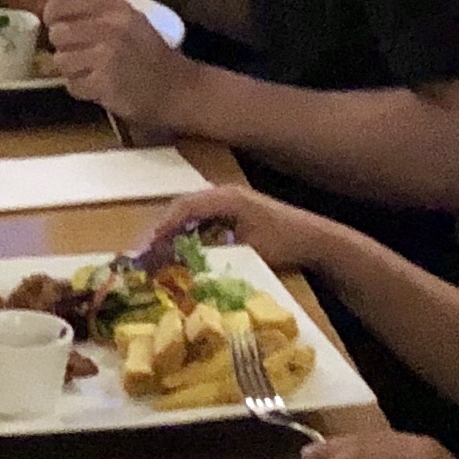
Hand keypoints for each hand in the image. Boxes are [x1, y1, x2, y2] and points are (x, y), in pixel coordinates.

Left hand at [42, 0, 192, 129]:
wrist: (179, 90)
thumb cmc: (150, 56)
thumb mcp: (129, 21)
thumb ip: (96, 11)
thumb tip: (55, 4)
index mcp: (115, 7)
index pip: (64, 2)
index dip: (52, 14)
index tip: (55, 24)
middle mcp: (111, 27)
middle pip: (57, 33)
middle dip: (64, 47)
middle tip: (81, 55)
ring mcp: (107, 55)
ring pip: (61, 61)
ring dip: (72, 71)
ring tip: (93, 73)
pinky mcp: (105, 82)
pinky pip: (72, 85)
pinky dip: (82, 90)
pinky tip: (100, 88)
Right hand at [134, 183, 328, 270]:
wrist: (316, 240)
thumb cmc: (284, 243)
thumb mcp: (247, 250)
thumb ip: (213, 253)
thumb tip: (179, 264)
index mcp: (226, 196)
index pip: (183, 206)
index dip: (161, 226)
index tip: (145, 247)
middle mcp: (224, 194)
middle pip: (182, 207)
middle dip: (161, 230)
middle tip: (142, 253)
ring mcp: (229, 201)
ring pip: (190, 214)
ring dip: (173, 233)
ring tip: (155, 255)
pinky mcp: (233, 213)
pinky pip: (201, 220)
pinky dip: (187, 234)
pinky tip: (180, 253)